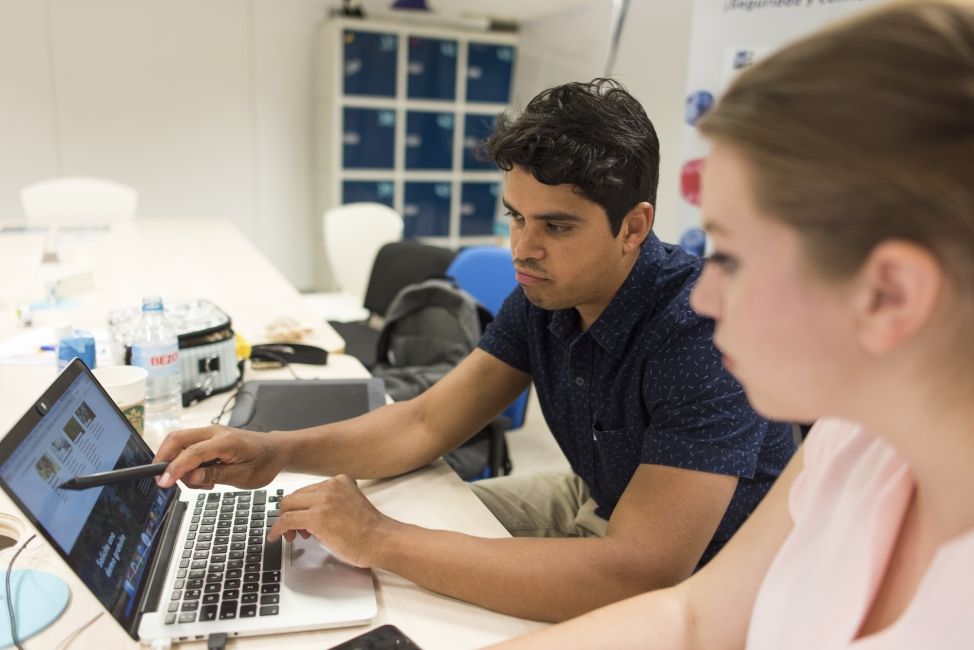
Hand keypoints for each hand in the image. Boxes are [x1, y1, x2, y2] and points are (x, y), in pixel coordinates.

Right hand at [153, 425, 286, 489]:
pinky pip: (187, 447)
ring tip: (202, 483)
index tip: (163, 483)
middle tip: (166, 482)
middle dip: (164, 459)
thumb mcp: (244, 477)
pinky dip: (185, 462)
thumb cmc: (264, 462)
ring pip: (179, 442)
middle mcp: (215, 432)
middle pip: (177, 439)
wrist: (275, 450)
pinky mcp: (207, 438)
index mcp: (227, 441)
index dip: (175, 468)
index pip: (193, 453)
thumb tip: (189, 477)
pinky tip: (203, 476)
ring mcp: (210, 433)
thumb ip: (216, 475)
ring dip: (178, 464)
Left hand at [267, 475, 394, 567]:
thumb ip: (332, 502)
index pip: (308, 490)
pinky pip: (286, 520)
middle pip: (295, 496)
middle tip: (295, 530)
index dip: (301, 507)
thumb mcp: (351, 504)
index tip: (300, 520)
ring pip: (287, 506)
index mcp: (340, 481)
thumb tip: (310, 515)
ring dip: (284, 522)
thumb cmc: (370, 530)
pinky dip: (277, 529)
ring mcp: (323, 500)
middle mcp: (330, 486)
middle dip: (290, 513)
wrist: (381, 540)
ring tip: (291, 536)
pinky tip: (276, 537)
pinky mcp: (317, 517)